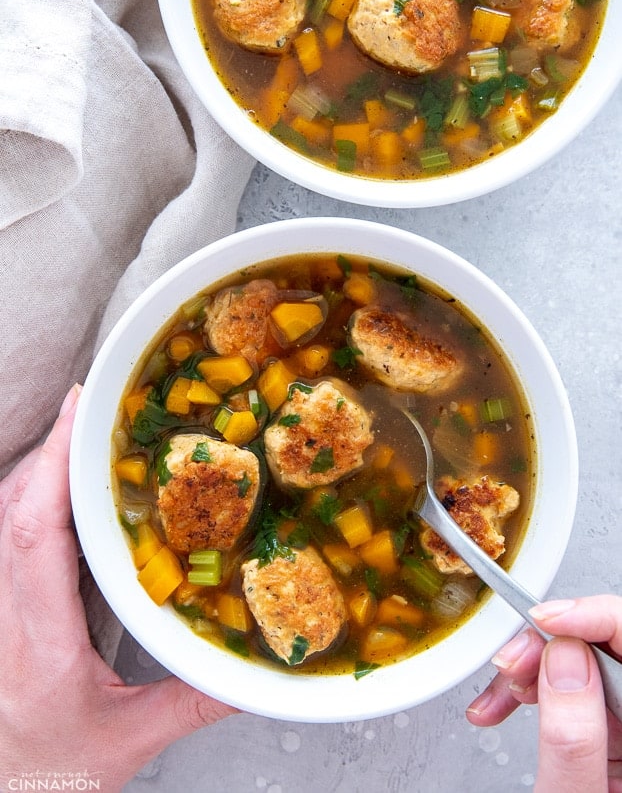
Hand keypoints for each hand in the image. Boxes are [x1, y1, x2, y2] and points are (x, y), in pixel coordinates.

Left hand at [0, 386, 236, 792]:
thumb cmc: (47, 777)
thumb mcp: (125, 743)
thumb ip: (192, 701)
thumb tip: (255, 671)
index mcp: (36, 637)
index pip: (35, 530)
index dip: (54, 464)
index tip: (79, 410)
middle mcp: (4, 610)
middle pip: (14, 506)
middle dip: (51, 448)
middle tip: (90, 402)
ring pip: (4, 515)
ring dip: (40, 468)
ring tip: (81, 431)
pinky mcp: (1, 608)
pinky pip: (9, 535)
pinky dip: (33, 497)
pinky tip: (59, 487)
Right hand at [467, 596, 621, 791]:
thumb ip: (574, 734)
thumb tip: (563, 656)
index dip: (592, 617)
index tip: (545, 620)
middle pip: (610, 646)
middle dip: (552, 644)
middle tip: (511, 667)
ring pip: (587, 664)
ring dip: (535, 668)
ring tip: (500, 693)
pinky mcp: (611, 733)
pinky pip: (576, 690)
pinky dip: (536, 688)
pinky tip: (507, 702)